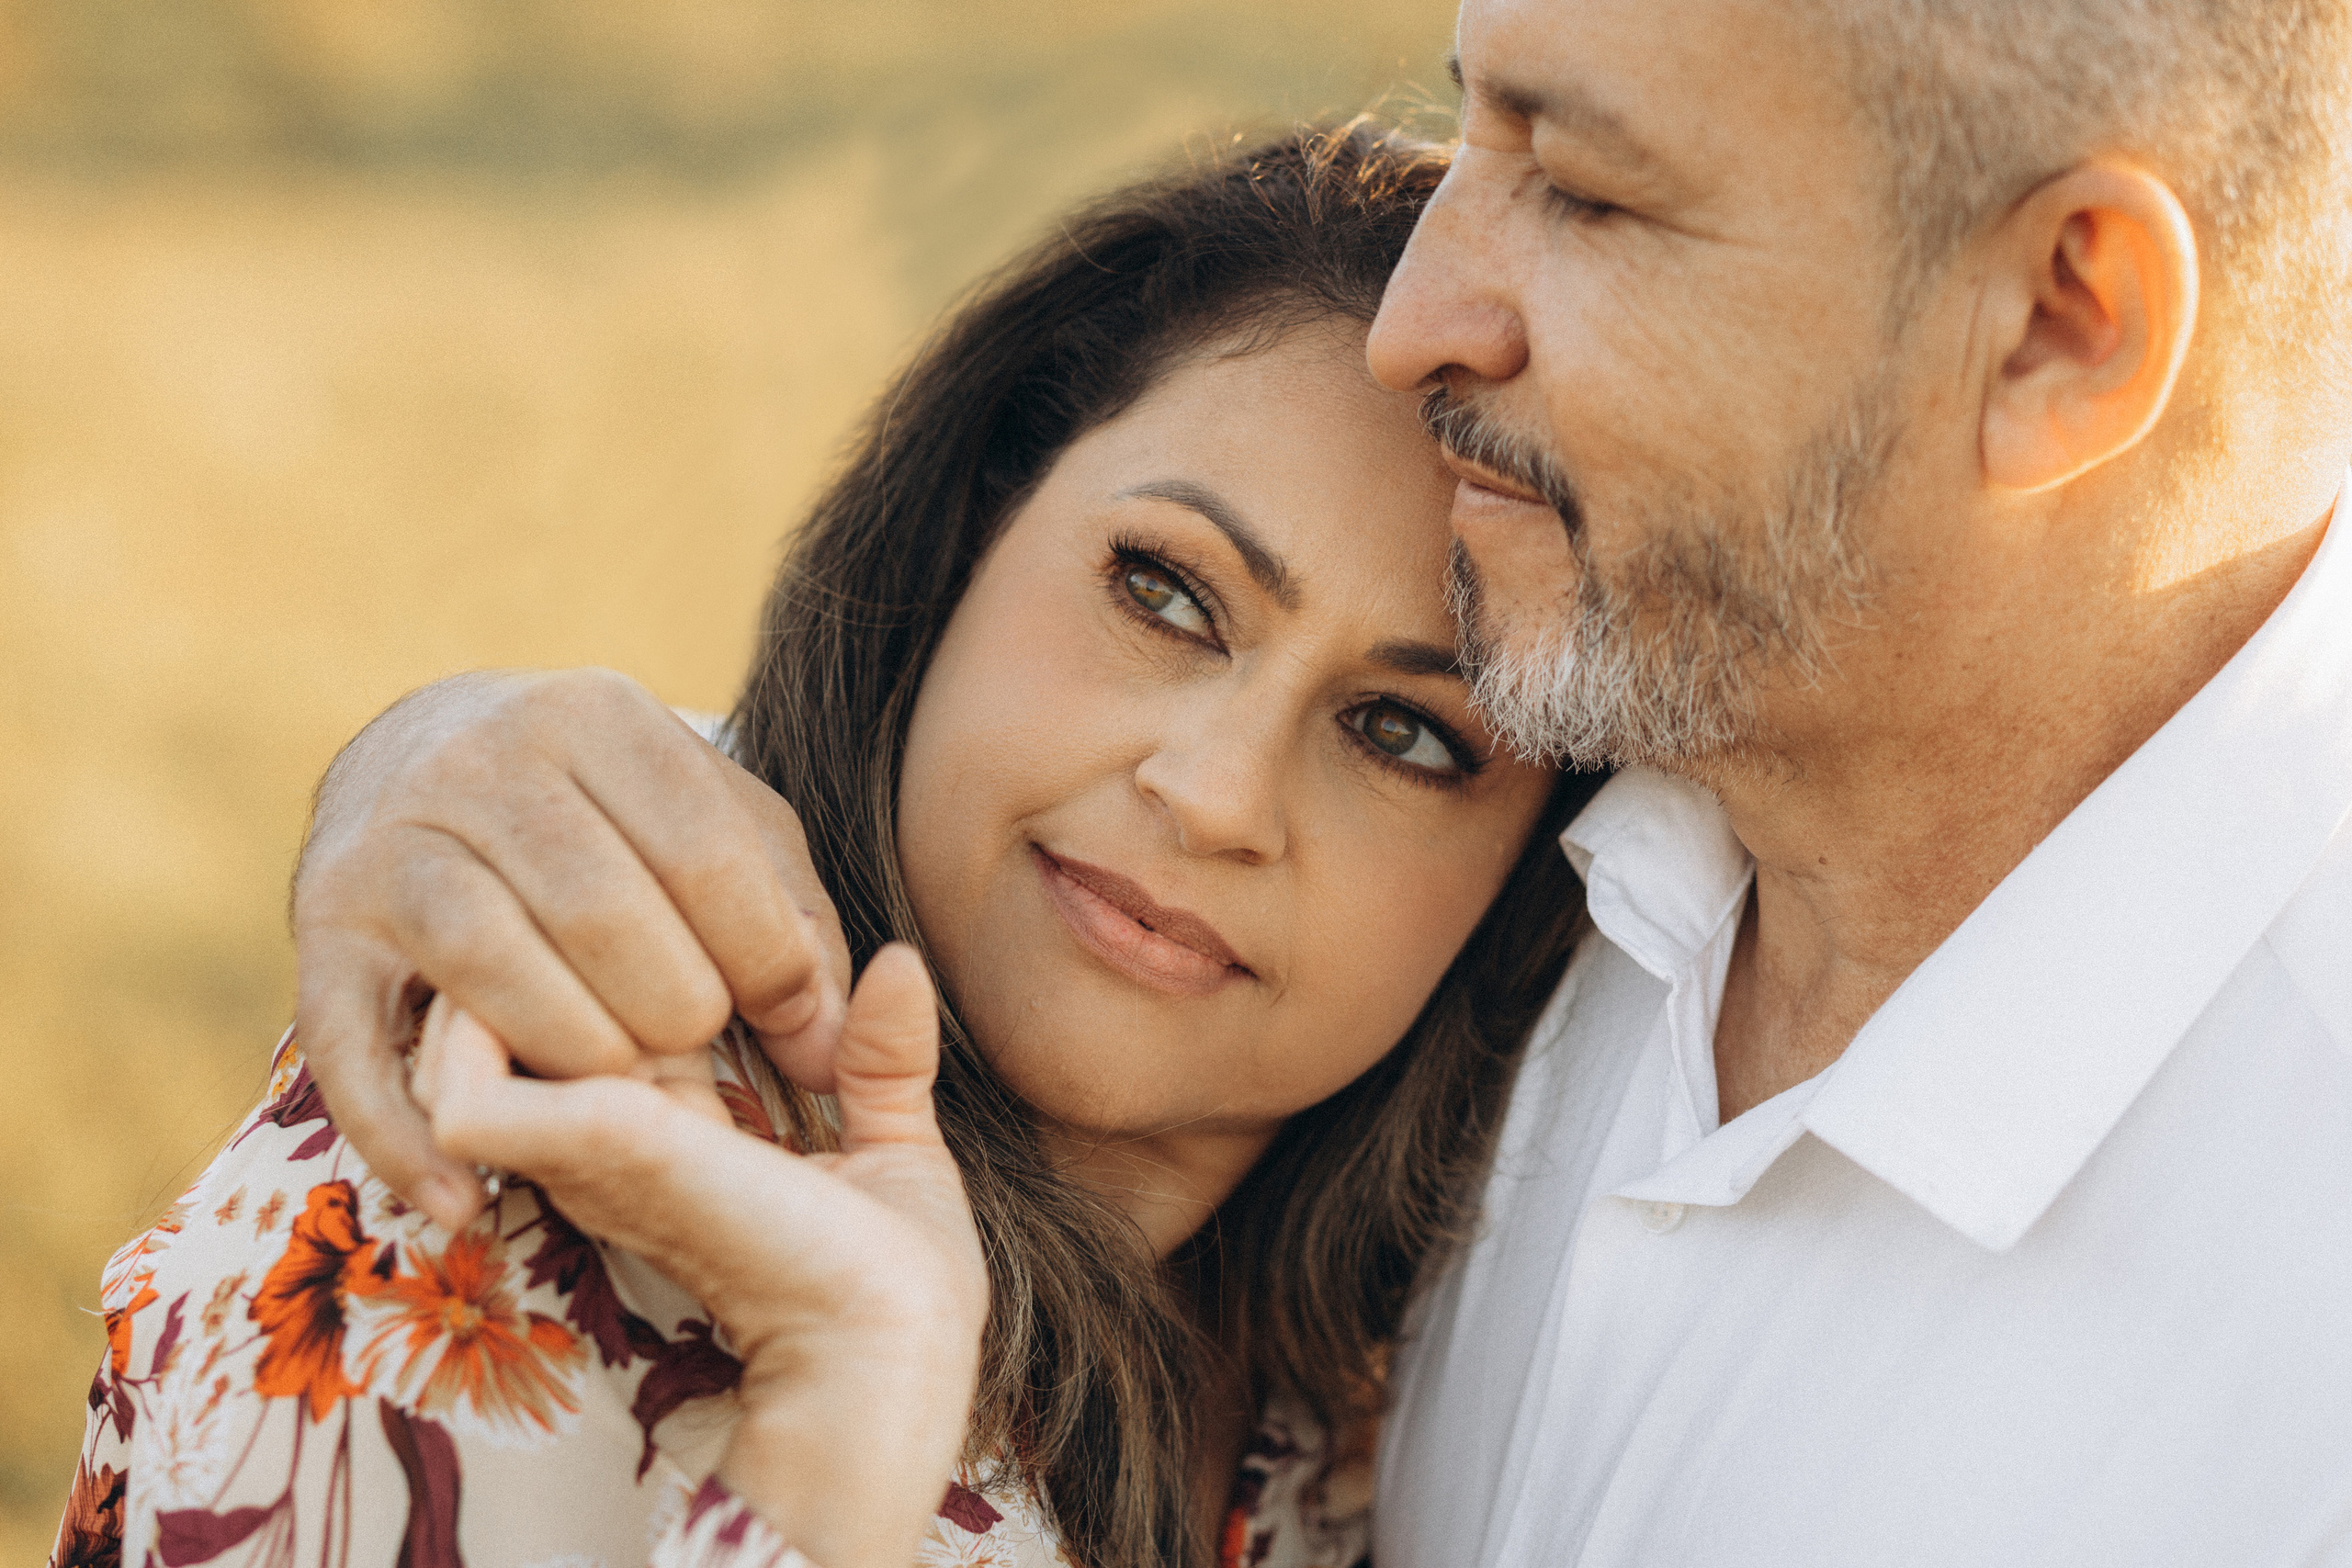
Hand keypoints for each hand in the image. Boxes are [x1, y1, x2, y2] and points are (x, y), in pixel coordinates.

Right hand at [291, 668, 851, 1232]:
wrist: (425, 755)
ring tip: (623, 1099)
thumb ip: (790, 922)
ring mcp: (386, 843)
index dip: (767, 959)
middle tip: (697, 1054)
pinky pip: (349, 1047)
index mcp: (596, 716)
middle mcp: (479, 761)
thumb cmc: (614, 814)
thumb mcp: (718, 823)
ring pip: (487, 963)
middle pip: (599, 913)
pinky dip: (404, 1136)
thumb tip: (830, 1052)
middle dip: (673, 1012)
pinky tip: (465, 1199)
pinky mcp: (319, 930)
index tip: (794, 1020)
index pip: (704, 855)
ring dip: (571, 1054)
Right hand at [415, 945, 985, 1567]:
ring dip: (515, 965)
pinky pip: (456, 1082)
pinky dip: (467, 1034)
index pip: (613, 1006)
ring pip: (467, 1034)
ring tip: (573, 930)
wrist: (886, 1346)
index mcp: (679, 1127)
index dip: (647, 944)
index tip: (696, 933)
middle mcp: (608, 1138)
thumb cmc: (893, 1282)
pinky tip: (531, 993)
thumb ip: (883, 1059)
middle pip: (533, 1007)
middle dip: (569, 939)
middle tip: (638, 917)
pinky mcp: (579, 1143)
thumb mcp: (895, 1147)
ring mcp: (583, 1142)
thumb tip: (902, 962)